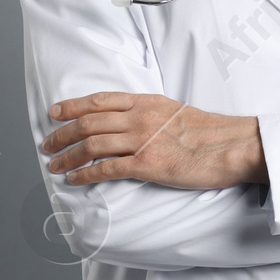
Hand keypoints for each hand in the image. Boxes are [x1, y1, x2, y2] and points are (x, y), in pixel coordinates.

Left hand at [43, 93, 266, 187]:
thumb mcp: (176, 112)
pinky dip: (85, 173)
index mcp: (146, 102)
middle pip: (89, 123)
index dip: (72, 107)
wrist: (232, 146)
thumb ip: (151, 115)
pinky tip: (74, 179)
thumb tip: (133, 125)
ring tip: (54, 165)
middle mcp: (139, 118)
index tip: (55, 113)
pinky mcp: (147, 165)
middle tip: (48, 145)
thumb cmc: (211, 134)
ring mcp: (142, 140)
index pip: (99, 101)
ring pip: (92, 145)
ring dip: (68, 156)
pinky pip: (106, 168)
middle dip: (62, 134)